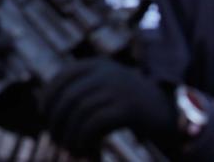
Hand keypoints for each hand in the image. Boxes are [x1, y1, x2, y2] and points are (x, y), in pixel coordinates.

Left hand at [41, 59, 177, 156]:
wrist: (169, 115)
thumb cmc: (129, 107)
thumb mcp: (104, 91)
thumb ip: (81, 92)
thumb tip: (46, 109)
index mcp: (98, 64)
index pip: (63, 76)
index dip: (49, 96)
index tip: (44, 115)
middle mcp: (107, 72)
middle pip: (69, 96)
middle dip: (57, 120)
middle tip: (55, 138)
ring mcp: (119, 88)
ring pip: (80, 111)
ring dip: (70, 134)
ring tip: (70, 147)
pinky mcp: (128, 108)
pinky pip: (95, 123)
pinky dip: (84, 138)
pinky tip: (84, 149)